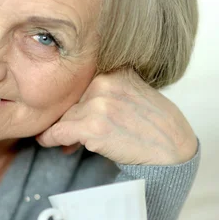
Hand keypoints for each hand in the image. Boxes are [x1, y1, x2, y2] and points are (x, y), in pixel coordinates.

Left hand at [35, 68, 197, 165]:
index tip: (74, 113)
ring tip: (70, 143)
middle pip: (70, 100)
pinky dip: (50, 138)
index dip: (76, 101)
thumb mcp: (135, 90)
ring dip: (64, 130)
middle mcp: (104, 82)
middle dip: (70, 117)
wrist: (172, 149)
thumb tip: (76, 99)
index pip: (80, 83)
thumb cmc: (154, 124)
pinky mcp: (92, 127)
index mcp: (114, 70)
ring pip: (64, 117)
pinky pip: (58, 131)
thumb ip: (108, 87)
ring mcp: (98, 104)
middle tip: (72, 134)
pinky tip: (45, 142)